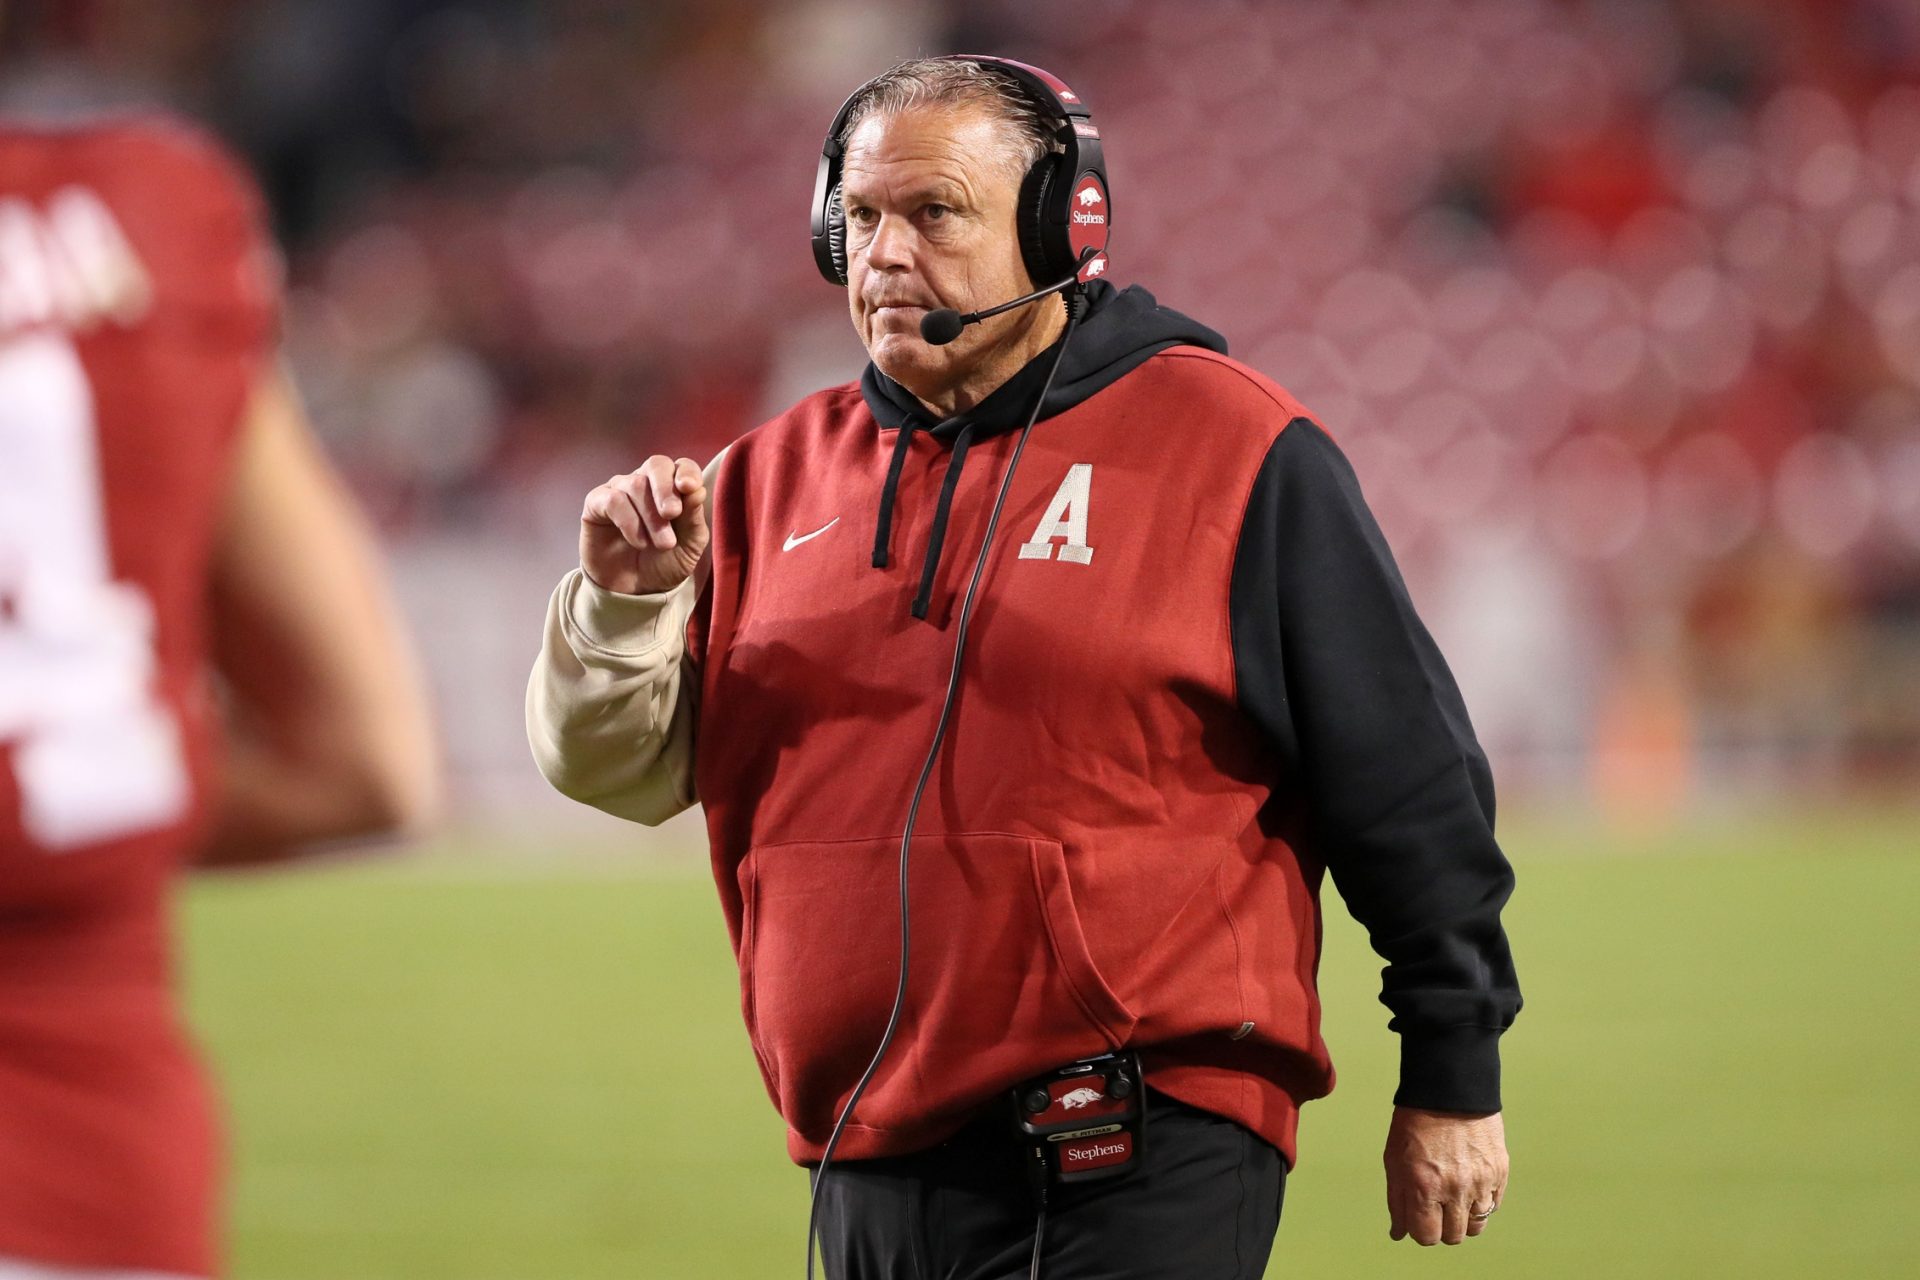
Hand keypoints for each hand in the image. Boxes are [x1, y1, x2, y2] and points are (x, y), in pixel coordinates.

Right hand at [580, 456, 709, 594]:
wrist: (635, 591)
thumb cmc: (665, 563)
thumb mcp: (689, 545)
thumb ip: (694, 517)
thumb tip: (696, 489)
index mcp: (673, 487)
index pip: (681, 465)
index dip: (687, 471)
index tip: (690, 488)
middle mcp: (645, 482)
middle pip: (656, 465)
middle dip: (666, 489)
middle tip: (672, 514)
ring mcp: (619, 490)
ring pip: (635, 484)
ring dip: (651, 517)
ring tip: (663, 544)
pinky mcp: (596, 504)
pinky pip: (612, 500)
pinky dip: (629, 522)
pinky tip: (639, 542)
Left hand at [1383, 1106, 1507, 1245]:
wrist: (1449, 1090)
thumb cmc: (1415, 1123)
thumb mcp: (1394, 1160)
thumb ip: (1397, 1201)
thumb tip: (1399, 1233)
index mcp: (1423, 1187)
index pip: (1426, 1236)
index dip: (1421, 1231)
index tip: (1420, 1218)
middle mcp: (1454, 1189)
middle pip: (1453, 1236)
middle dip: (1442, 1227)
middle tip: (1436, 1208)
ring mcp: (1480, 1182)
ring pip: (1476, 1226)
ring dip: (1463, 1218)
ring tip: (1454, 1197)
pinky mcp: (1499, 1172)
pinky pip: (1493, 1206)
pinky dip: (1481, 1203)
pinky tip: (1470, 1186)